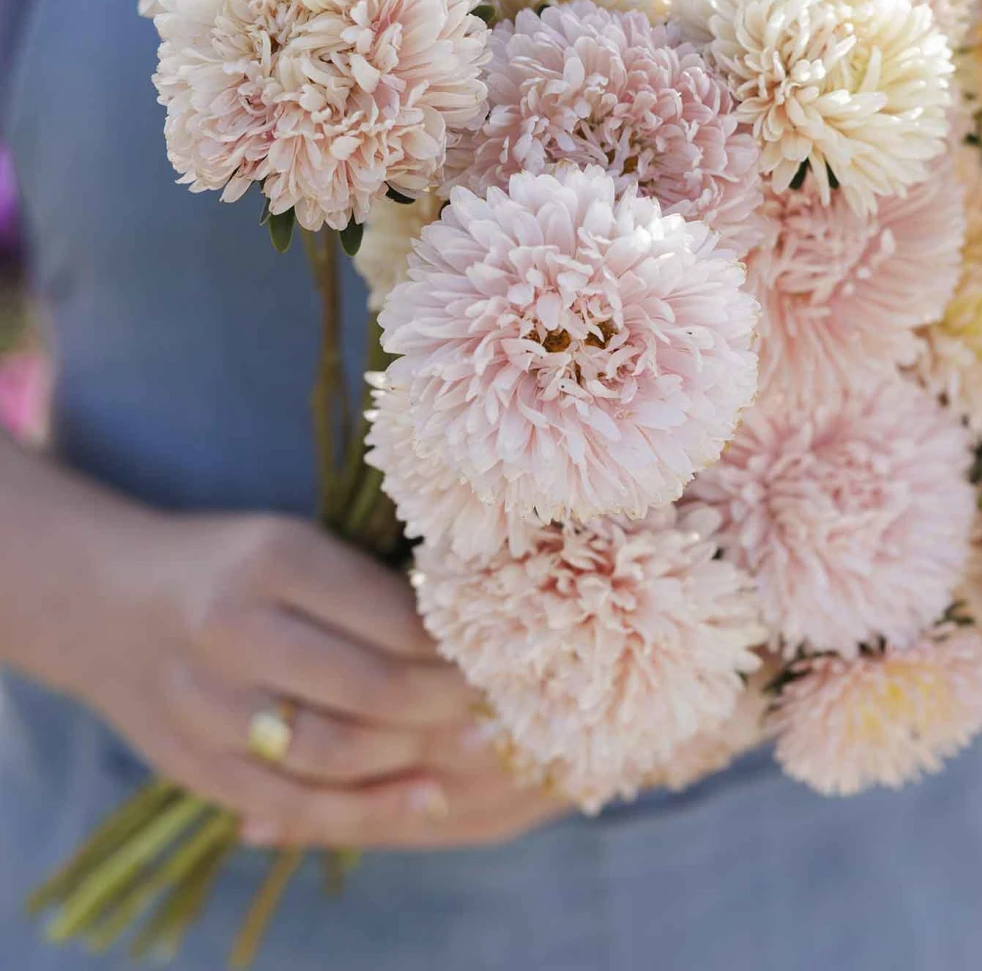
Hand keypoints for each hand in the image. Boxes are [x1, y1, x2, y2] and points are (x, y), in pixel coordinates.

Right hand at [59, 506, 564, 847]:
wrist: (105, 602)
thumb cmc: (234, 564)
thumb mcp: (297, 540)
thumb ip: (370, 582)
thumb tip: (479, 621)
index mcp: (274, 560)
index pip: (393, 616)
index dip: (460, 642)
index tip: (510, 646)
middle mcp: (235, 631)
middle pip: (372, 687)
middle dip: (453, 702)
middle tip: (509, 701)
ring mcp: (207, 707)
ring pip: (338, 752)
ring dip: (423, 755)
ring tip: (487, 745)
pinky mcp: (194, 766)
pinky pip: (295, 803)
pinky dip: (370, 808)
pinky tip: (429, 797)